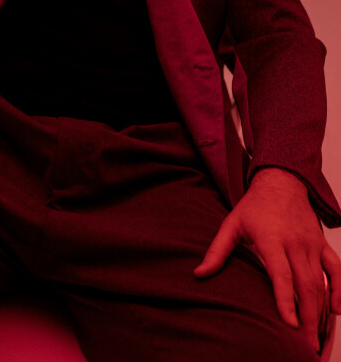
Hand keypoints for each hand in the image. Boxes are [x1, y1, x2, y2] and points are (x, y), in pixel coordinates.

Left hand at [194, 168, 340, 352]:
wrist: (281, 181)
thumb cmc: (254, 206)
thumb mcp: (231, 223)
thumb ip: (217, 250)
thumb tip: (199, 274)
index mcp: (271, 238)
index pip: (281, 273)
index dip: (285, 300)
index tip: (289, 325)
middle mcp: (294, 243)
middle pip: (305, 285)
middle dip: (307, 318)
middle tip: (304, 345)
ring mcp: (311, 244)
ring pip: (320, 282)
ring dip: (320, 312)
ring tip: (315, 338)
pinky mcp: (322, 244)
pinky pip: (336, 269)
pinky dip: (339, 289)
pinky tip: (336, 311)